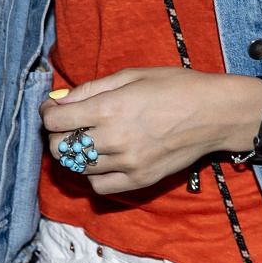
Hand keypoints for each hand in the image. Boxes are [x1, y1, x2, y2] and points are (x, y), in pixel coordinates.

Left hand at [40, 67, 261, 196]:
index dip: (48, 114)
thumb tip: (58, 101)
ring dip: (75, 154)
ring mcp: (128, 163)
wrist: (214, 113)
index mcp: (109, 108)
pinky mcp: (141, 180)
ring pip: (78, 168)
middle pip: (60, 148)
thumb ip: (90, 89)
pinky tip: (102, 160)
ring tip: (88, 140)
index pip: (55, 121)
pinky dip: (93, 175)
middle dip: (57, 135)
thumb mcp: (130, 75)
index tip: (54, 109)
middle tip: (69, 125)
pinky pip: (100, 186)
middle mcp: (115, 139)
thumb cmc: (174, 86)